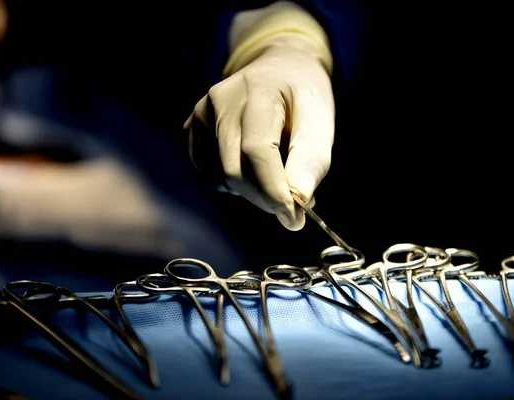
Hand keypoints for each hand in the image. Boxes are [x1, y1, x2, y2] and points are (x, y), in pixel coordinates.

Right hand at [185, 33, 333, 230]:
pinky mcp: (193, 128)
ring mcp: (202, 113)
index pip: (256, 149)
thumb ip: (311, 161)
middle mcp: (220, 100)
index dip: (273, 189)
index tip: (294, 218)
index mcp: (257, 89)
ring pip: (222, 176)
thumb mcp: (320, 122)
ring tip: (277, 173)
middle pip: (235, 168)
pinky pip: (211, 172)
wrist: (280, 68)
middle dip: (266, 198)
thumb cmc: (304, 97)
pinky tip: (253, 167)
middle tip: (293, 208)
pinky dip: (234, 183)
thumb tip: (296, 202)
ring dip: (253, 191)